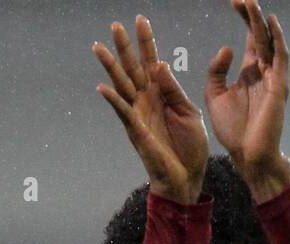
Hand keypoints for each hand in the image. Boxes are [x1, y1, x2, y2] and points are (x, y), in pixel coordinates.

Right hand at [94, 15, 208, 204]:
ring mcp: (139, 114)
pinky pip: (123, 112)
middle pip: (133, 67)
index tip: (141, 19)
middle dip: (125, 47)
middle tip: (116, 25)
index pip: (152, 61)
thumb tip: (161, 65)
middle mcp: (147, 99)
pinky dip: (114, 100)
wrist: (188, 177)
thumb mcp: (190, 113)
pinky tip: (103, 87)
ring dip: (111, 67)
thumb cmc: (191, 147)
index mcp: (162, 93)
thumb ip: (175, 90)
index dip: (146, 41)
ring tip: (99, 47)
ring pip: (122, 85)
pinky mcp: (136, 130)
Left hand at [206, 1, 289, 201]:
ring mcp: (272, 80)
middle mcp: (263, 73)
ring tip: (251, 3)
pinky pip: (281, 59)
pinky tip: (271, 24)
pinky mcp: (279, 88)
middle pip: (260, 37)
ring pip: (270, 44)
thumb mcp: (215, 95)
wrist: (247, 156)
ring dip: (261, 23)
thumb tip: (226, 49)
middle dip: (251, 16)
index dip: (243, 20)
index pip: (249, 40)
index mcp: (249, 74)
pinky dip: (277, 41)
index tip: (233, 2)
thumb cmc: (233, 131)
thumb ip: (216, 71)